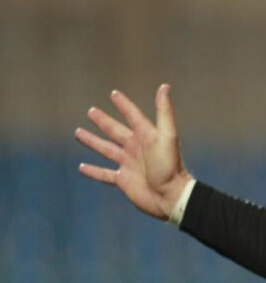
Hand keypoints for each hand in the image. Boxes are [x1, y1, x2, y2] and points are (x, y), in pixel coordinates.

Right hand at [74, 85, 192, 219]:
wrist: (171, 196)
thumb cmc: (169, 166)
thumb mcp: (166, 136)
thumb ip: (164, 112)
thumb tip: (164, 86)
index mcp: (146, 136)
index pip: (133, 116)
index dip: (124, 105)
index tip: (114, 94)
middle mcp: (135, 148)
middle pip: (115, 131)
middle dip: (103, 121)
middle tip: (91, 111)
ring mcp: (128, 164)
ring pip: (106, 149)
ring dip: (93, 141)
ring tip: (78, 132)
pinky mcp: (123, 180)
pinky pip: (104, 174)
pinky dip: (93, 171)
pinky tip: (81, 167)